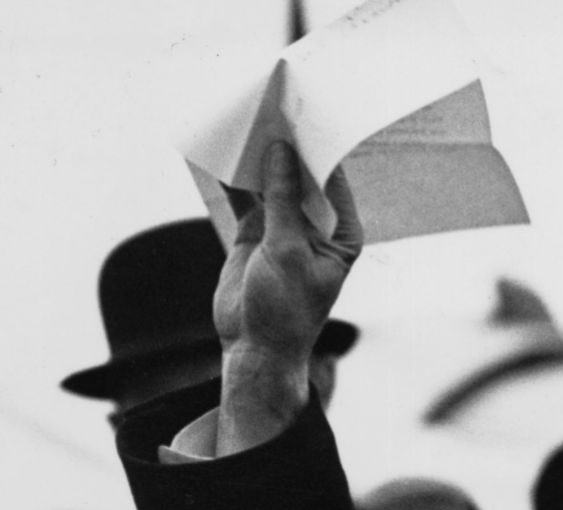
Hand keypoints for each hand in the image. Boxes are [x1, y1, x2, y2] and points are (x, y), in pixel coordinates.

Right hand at [214, 141, 364, 451]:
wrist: (253, 348)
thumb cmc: (286, 309)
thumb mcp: (287, 250)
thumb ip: (282, 199)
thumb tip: (281, 152)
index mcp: (342, 233)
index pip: (333, 180)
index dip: (319, 149)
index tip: (305, 116)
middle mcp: (316, 227)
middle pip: (301, 177)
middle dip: (287, 148)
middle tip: (272, 108)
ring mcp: (284, 228)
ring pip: (270, 184)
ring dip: (258, 159)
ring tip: (245, 122)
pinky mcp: (254, 234)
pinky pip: (244, 198)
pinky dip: (232, 179)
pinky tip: (220, 154)